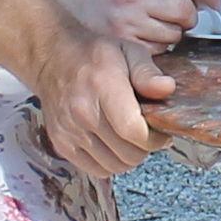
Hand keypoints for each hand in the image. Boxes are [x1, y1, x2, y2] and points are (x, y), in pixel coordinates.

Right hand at [24, 14, 164, 181]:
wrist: (52, 59)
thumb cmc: (94, 55)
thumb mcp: (127, 51)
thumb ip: (147, 72)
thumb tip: (167, 88)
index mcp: (103, 86)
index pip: (133, 131)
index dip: (155, 139)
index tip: (162, 131)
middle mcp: (83, 112)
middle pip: (128, 153)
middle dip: (145, 147)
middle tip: (147, 133)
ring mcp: (70, 131)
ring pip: (115, 166)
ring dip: (129, 157)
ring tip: (130, 138)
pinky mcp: (61, 144)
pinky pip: (96, 170)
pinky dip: (110, 163)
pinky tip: (113, 145)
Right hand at [54, 0, 218, 50]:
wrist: (49, 17)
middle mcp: (134, 0)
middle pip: (185, 11)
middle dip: (190, 18)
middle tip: (183, 21)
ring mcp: (128, 26)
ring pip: (173, 37)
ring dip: (174, 37)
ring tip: (157, 33)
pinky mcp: (121, 49)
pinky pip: (155, 55)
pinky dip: (157, 54)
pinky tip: (145, 48)